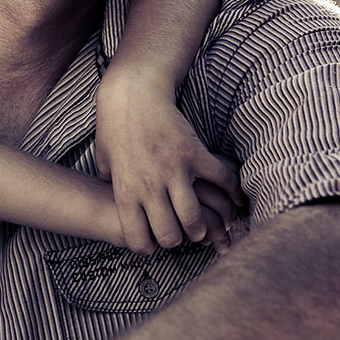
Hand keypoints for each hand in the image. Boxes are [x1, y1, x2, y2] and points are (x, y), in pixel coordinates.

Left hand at [95, 77, 245, 255]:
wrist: (132, 93)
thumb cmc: (114, 127)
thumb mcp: (103, 162)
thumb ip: (111, 186)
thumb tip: (117, 205)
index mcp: (125, 191)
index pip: (139, 239)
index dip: (148, 246)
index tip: (153, 240)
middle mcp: (150, 185)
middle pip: (171, 235)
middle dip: (177, 240)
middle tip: (179, 232)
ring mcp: (175, 169)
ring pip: (194, 218)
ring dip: (201, 226)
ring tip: (200, 223)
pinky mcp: (195, 153)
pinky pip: (221, 181)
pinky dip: (233, 193)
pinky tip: (236, 200)